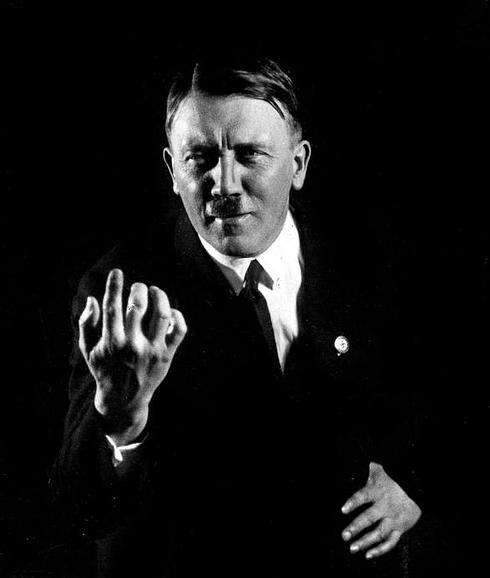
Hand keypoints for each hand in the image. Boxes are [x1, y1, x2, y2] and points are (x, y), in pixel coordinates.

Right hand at [78, 268, 186, 443]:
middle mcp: (132, 346)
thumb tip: (92, 299)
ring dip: (160, 296)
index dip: (114, 286)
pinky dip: (177, 315)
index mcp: (111, 343)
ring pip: (162, 314)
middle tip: (137, 287)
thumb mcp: (88, 350)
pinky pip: (179, 330)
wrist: (124, 400)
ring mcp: (152, 350)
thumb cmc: (105, 369)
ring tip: (155, 291)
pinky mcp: (167, 355)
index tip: (117, 272)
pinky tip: (169, 310)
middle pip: (137, 306)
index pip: (112, 307)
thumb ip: (87, 324)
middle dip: (138, 289)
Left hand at [341, 462, 420, 559]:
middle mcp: (385, 506)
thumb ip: (367, 470)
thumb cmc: (394, 479)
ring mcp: (393, 519)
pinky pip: (390, 542)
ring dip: (365, 542)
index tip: (343, 510)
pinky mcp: (400, 528)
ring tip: (352, 548)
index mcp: (377, 491)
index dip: (353, 502)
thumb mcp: (379, 471)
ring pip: (379, 533)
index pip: (363, 496)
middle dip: (355, 527)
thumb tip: (359, 463)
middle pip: (369, 518)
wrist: (417, 488)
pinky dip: (380, 550)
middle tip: (344, 536)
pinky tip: (368, 555)